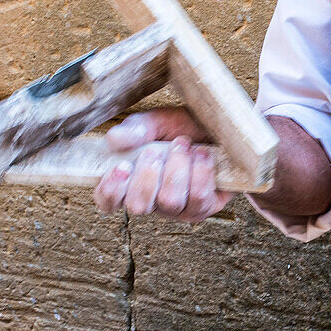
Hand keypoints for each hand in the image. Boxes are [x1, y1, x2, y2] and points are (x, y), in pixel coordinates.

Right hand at [92, 108, 234, 222]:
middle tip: (156, 150)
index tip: (122, 167)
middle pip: (138, 206)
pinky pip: (198, 198)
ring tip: (183, 144)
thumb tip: (113, 139)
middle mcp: (153, 201)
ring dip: (177, 167)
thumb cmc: (185, 129)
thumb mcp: (158, 121)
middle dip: (147, 175)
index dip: (110, 189)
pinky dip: (200, 170)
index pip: (107, 201)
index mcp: (132, 182)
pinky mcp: (204, 207)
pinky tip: (203, 153)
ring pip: (170, 201)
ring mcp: (179, 209)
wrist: (223, 130)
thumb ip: (135, 128)